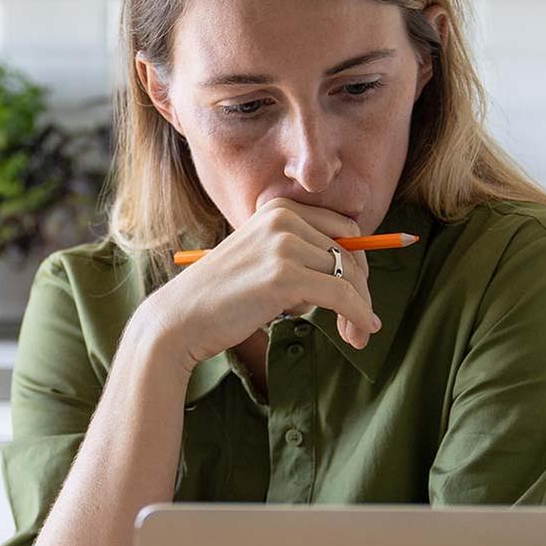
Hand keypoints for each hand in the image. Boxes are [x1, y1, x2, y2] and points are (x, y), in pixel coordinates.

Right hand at [139, 198, 382, 369]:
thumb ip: (299, 254)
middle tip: (365, 322)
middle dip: (362, 290)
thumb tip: (353, 270)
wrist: (180, 318)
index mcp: (279, 209)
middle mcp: (283, 219)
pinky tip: (361, 332)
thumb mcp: (261, 259)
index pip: (343, 231)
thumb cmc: (221, 297)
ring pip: (348, 276)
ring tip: (358, 336)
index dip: (358, 265)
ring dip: (360, 309)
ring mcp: (284, 245)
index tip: (360, 295)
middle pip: (350, 253)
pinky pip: (341, 295)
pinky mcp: (285, 276)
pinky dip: (358, 315)